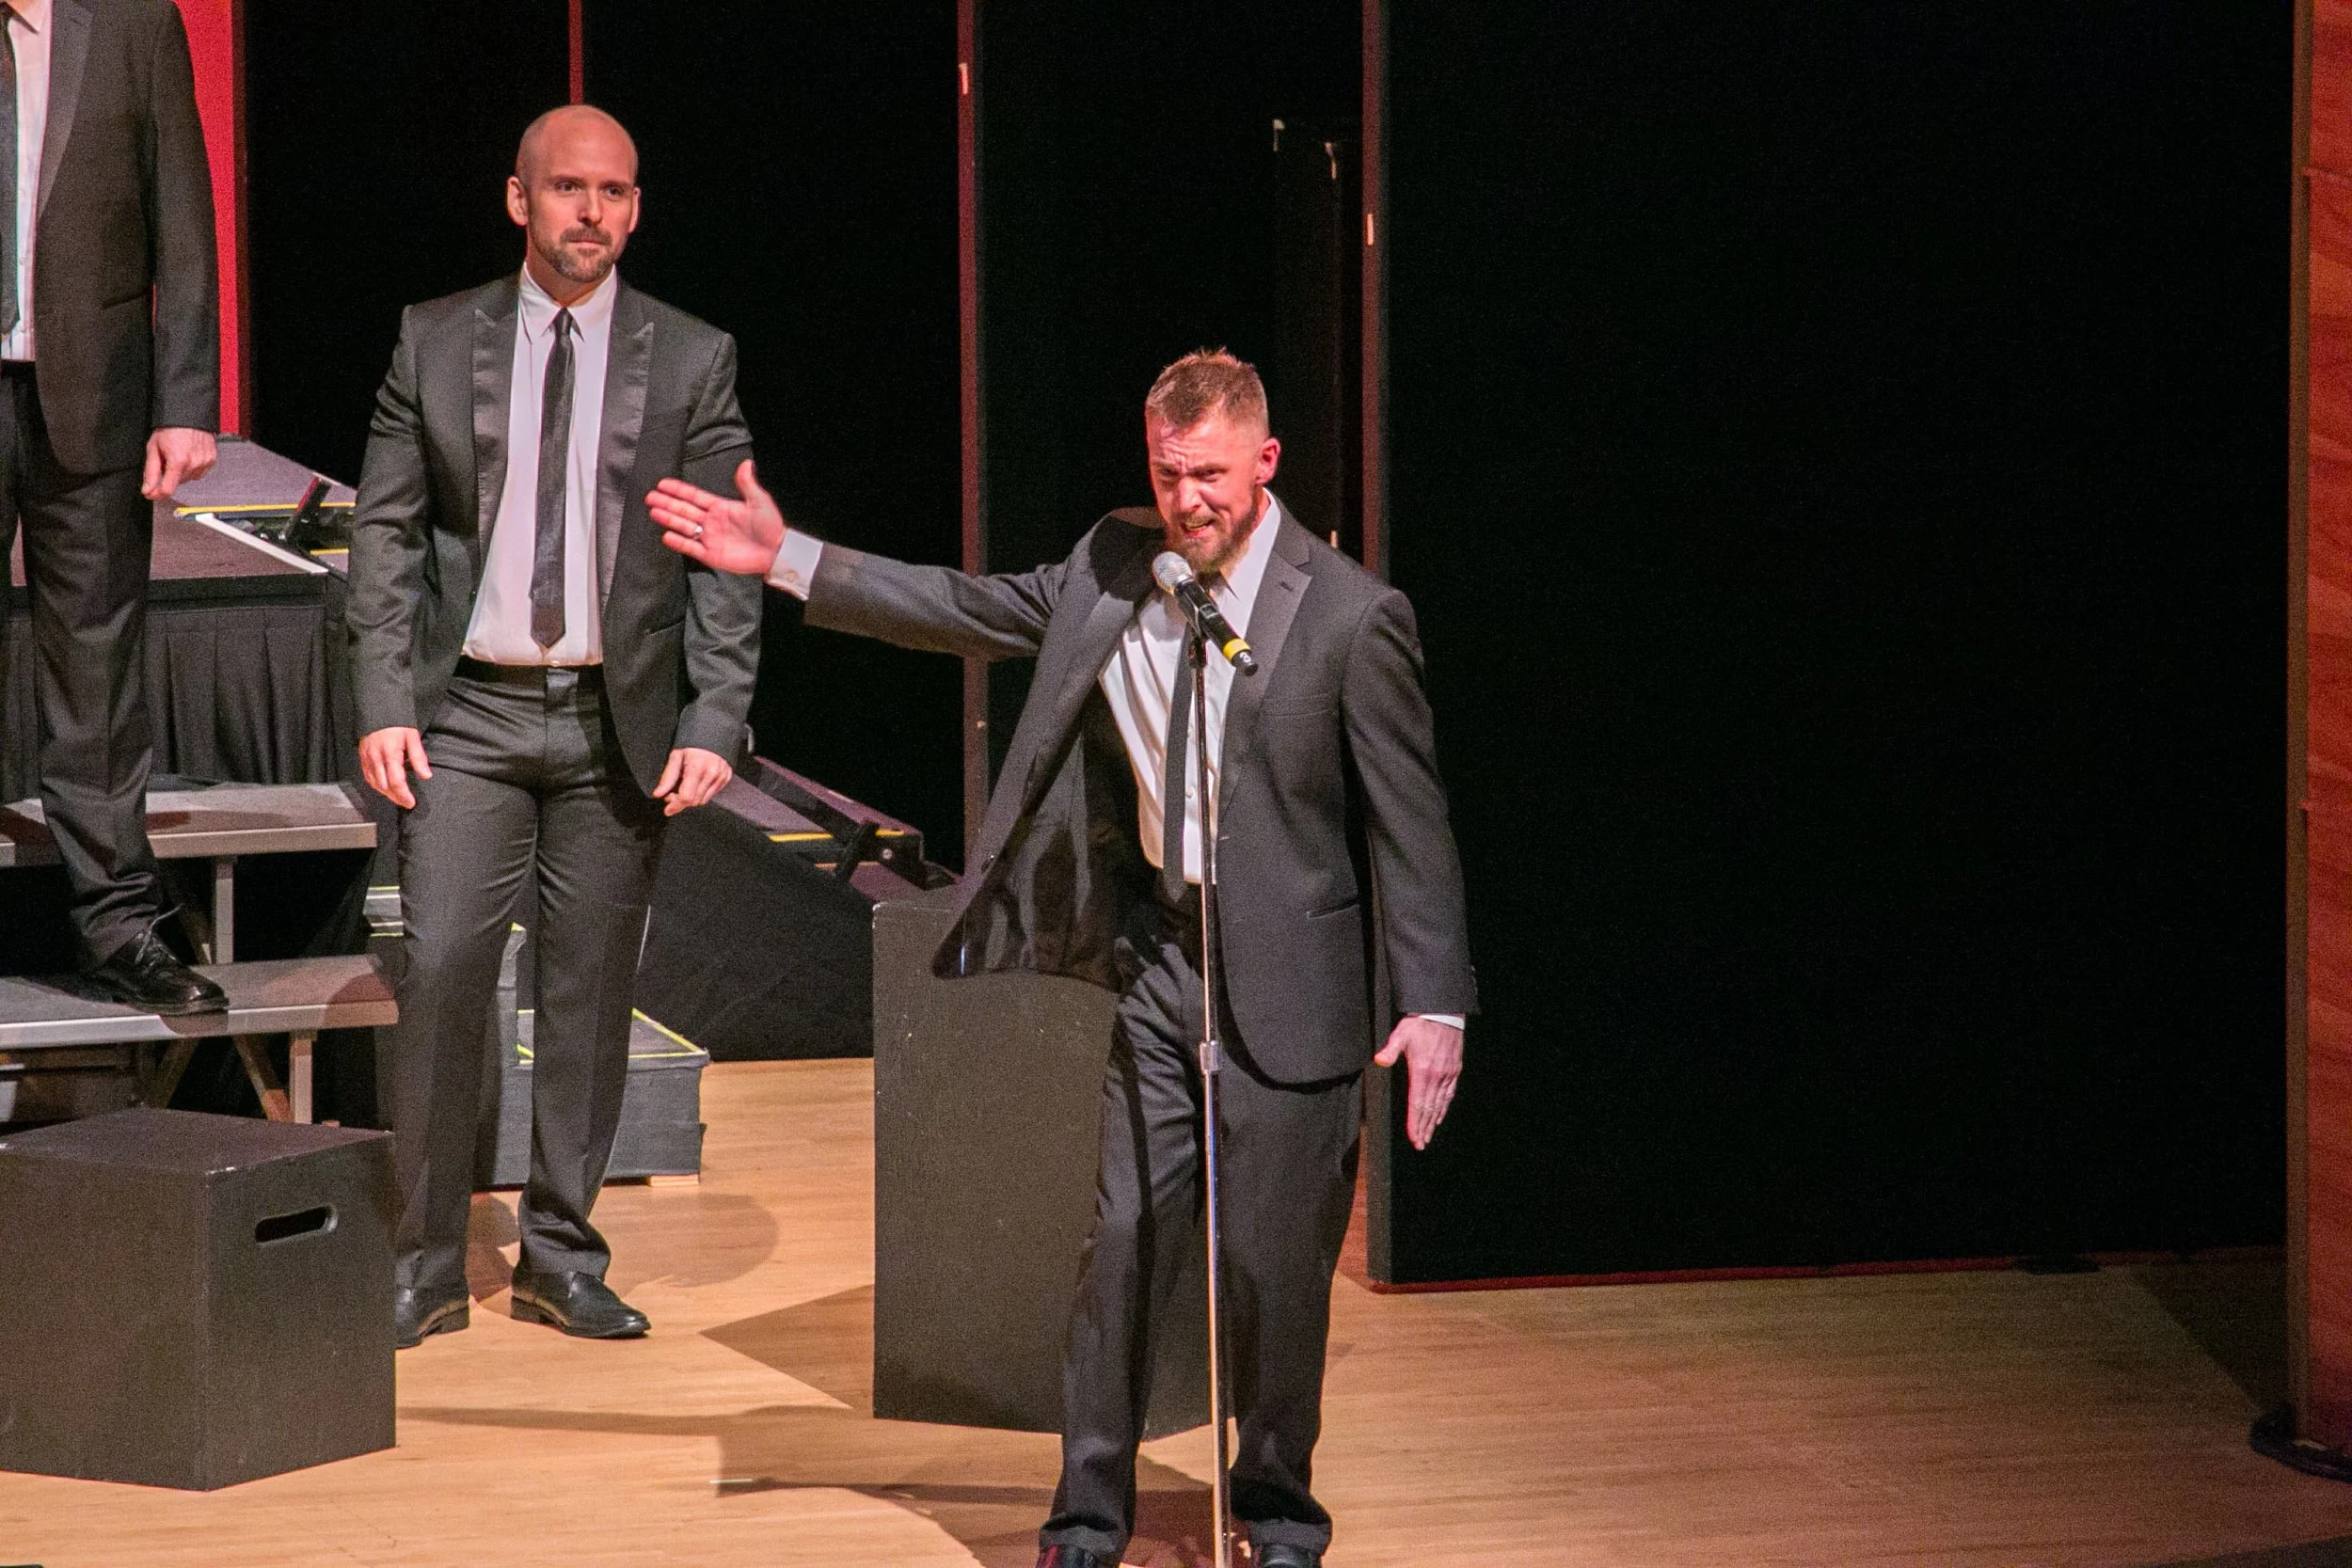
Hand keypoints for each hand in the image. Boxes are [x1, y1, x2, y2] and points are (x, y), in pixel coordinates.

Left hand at [143, 427, 217, 500]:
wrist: (188, 414)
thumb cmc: (170, 427)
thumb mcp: (153, 448)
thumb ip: (151, 472)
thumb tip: (148, 489)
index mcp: (178, 461)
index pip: (168, 489)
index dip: (157, 494)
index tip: (151, 493)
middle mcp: (194, 463)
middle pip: (178, 483)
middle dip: (169, 476)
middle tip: (166, 460)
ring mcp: (204, 462)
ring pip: (189, 478)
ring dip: (181, 472)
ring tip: (178, 455)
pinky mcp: (211, 460)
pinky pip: (199, 472)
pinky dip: (192, 467)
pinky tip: (188, 455)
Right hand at [358, 727, 430, 809]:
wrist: (378, 710)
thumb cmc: (397, 723)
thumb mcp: (412, 737)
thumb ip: (419, 758)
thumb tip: (426, 775)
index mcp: (390, 754)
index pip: (396, 781)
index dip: (404, 795)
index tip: (411, 802)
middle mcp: (376, 758)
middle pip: (384, 786)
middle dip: (395, 797)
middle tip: (406, 802)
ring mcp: (367, 758)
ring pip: (374, 783)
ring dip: (385, 793)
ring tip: (397, 797)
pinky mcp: (362, 757)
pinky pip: (367, 776)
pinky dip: (375, 785)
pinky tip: (384, 788)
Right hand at [648, 458, 786, 575]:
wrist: (776, 551)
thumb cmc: (770, 525)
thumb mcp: (759, 501)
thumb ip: (747, 484)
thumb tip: (745, 463)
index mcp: (721, 507)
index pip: (694, 496)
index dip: (678, 490)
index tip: (662, 484)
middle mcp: (712, 522)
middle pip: (684, 510)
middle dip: (667, 503)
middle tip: (650, 497)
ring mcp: (710, 538)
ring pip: (684, 527)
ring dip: (669, 519)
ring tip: (654, 512)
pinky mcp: (712, 555)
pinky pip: (691, 548)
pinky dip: (679, 542)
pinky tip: (666, 535)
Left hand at [653, 746, 732, 815]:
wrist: (714, 729)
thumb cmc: (694, 739)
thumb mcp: (676, 755)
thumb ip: (668, 777)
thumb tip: (659, 793)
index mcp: (697, 768)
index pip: (686, 797)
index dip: (675, 805)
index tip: (667, 809)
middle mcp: (711, 774)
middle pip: (694, 801)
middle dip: (681, 802)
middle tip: (672, 794)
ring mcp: (721, 777)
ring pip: (703, 800)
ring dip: (692, 798)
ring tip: (684, 786)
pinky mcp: (726, 778)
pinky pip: (712, 794)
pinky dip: (702, 793)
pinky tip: (696, 783)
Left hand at [1373, 1015, 1463, 1149]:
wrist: (1443, 1013)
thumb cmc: (1420, 1024)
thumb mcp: (1401, 1034)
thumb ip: (1390, 1050)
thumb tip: (1379, 1060)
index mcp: (1421, 1071)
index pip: (1417, 1104)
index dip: (1415, 1123)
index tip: (1414, 1138)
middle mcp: (1436, 1076)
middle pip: (1429, 1109)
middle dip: (1424, 1129)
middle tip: (1421, 1144)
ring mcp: (1447, 1074)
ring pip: (1440, 1104)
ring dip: (1433, 1122)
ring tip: (1428, 1135)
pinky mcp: (1454, 1070)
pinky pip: (1449, 1094)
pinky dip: (1444, 1107)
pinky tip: (1440, 1115)